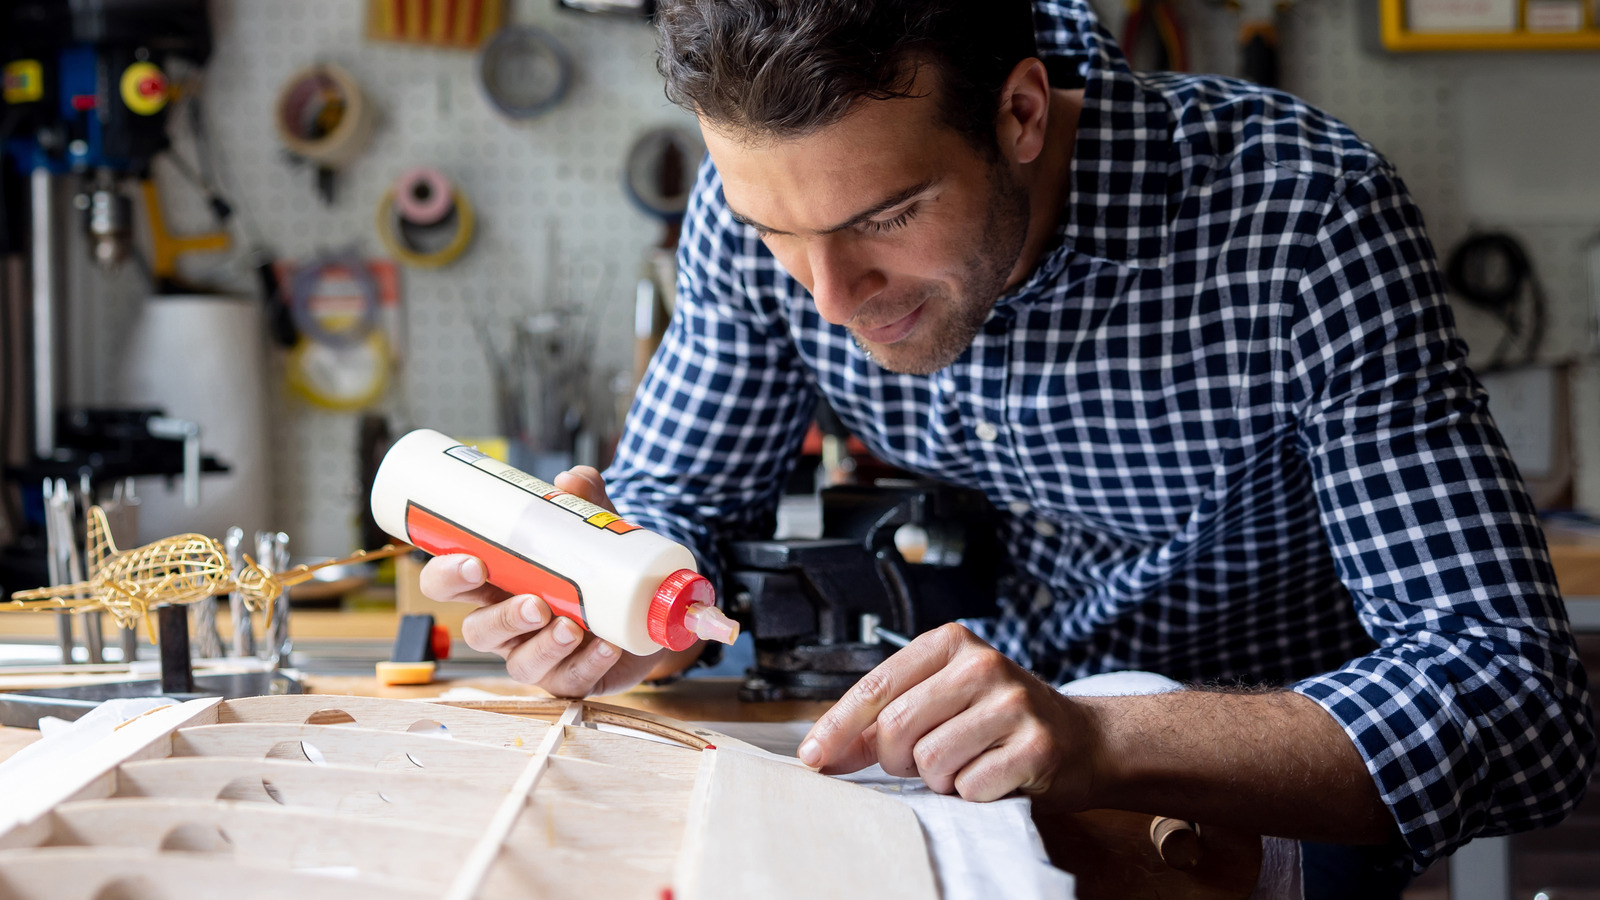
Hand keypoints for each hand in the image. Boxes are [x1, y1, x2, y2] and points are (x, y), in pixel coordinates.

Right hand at [418, 466, 667, 697]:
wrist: (642, 602)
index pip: (448, 584)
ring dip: (543, 647)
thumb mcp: (591, 528)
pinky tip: (605, 646)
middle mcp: (507, 625)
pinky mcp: (571, 679)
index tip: (472, 563)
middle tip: (533, 604)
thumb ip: (584, 499)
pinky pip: (571, 681)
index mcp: (494, 583)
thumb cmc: (596, 564)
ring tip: (570, 627)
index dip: (447, 576)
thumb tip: (573, 479)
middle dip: (502, 619)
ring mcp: (537, 656)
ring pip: (521, 664)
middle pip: (478, 632)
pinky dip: (588, 665)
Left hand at [797, 623, 1102, 807]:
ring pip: (929, 761)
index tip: (814, 756)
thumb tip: (823, 752)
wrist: (1082, 739)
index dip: (838, 727)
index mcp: (951, 643)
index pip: (876, 685)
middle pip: (895, 728)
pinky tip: (993, 774)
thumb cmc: (999, 720)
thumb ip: (882, 719)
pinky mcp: (1035, 746)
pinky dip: (971, 793)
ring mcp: (1012, 704)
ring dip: (938, 778)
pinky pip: (969, 786)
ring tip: (966, 762)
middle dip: (897, 759)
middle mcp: (983, 665)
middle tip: (923, 759)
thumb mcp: (942, 700)